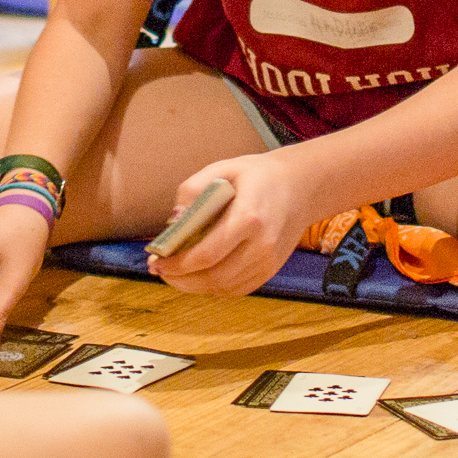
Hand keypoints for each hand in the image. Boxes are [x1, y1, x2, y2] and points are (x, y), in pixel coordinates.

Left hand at [149, 153, 316, 298]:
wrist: (302, 186)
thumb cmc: (259, 176)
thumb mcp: (223, 169)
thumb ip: (193, 190)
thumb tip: (173, 221)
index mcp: (249, 218)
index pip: (207, 254)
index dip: (177, 264)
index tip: (156, 261)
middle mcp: (262, 246)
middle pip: (214, 278)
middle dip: (181, 279)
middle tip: (159, 270)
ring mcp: (268, 263)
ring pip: (224, 288)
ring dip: (194, 286)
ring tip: (174, 274)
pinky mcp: (270, 271)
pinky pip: (236, 289)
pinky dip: (213, 287)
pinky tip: (198, 276)